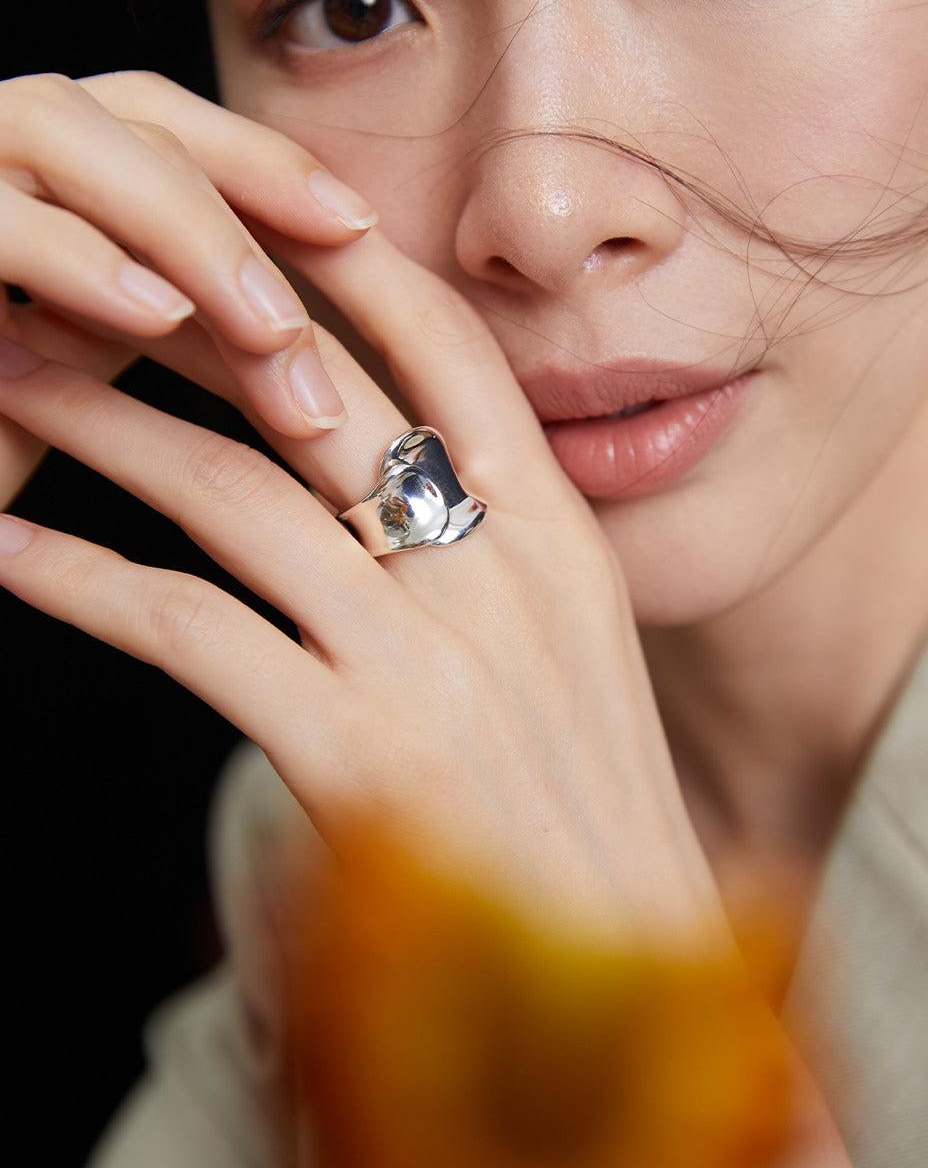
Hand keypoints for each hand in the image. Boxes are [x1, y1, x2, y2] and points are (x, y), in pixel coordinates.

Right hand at [0, 71, 377, 504]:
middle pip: (134, 112)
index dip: (264, 161)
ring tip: (270, 324)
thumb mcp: (88, 374)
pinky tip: (153, 315)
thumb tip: (320, 356)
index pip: (171, 127)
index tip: (362, 225)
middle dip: (244, 187)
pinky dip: (74, 257)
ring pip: (61, 129)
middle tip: (346, 263)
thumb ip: (183, 340)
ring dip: (180, 222)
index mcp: (43, 174)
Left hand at [0, 227, 718, 943]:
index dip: (347, 264)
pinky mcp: (355, 750)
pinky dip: (82, 581)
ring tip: (17, 383)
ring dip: (107, 429)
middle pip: (317, 401)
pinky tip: (12, 551)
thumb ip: (492, 558)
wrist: (627, 965)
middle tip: (88, 278)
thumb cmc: (586, 807)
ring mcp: (429, 658)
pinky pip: (187, 630)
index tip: (255, 201)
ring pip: (236, 495)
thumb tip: (381, 483)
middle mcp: (499, 574)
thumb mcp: (573, 653)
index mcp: (561, 539)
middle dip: (188, 324)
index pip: (450, 353)